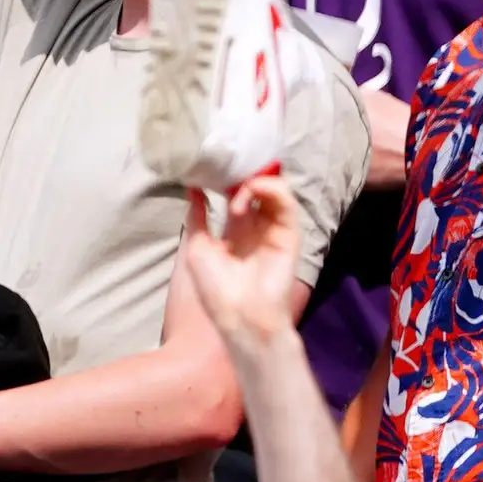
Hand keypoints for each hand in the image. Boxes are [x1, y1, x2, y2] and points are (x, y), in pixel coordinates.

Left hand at [176, 171, 305, 353]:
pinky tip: (249, 193)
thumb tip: (192, 188)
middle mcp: (258, 227)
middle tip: (230, 166)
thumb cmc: (216, 289)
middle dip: (246, 173)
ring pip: (275, 190)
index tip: (215, 165)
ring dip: (254, 182)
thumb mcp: (197, 247)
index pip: (240, 194)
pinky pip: (287, 203)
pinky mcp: (290, 233)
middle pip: (260, 188)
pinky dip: (270, 189)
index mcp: (237, 231)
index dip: (231, 177)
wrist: (240, 317)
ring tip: (236, 192)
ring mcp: (276, 229)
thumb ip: (198, 216)